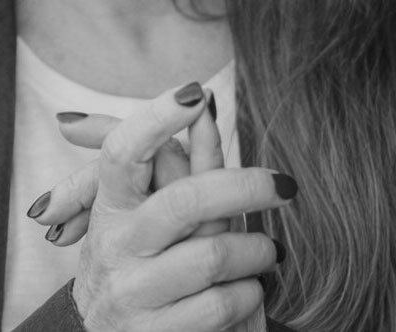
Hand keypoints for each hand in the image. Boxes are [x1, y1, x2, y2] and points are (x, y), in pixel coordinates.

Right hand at [34, 82, 295, 331]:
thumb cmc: (139, 266)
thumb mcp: (147, 214)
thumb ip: (178, 162)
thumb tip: (206, 100)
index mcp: (110, 205)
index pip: (123, 150)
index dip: (155, 118)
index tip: (196, 91)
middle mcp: (113, 244)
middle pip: (186, 200)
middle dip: (247, 187)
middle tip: (285, 184)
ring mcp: (130, 293)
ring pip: (214, 255)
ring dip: (257, 250)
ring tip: (269, 250)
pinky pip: (223, 304)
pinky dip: (249, 293)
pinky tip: (250, 289)